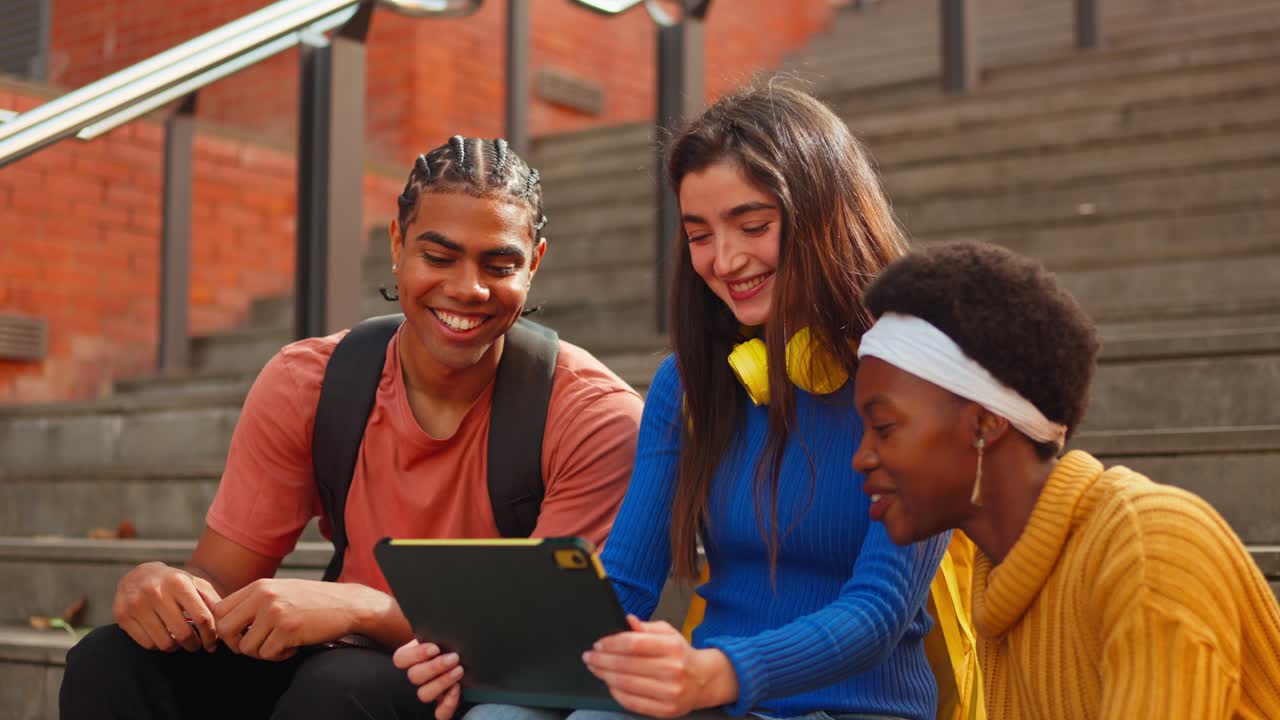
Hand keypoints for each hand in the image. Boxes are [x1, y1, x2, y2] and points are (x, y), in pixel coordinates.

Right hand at [113, 561, 221, 652]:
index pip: (202, 617)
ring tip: (181, 642)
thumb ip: (212, 601)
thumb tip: (226, 621)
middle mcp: (156, 592)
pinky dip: (159, 646)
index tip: (213, 644)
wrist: (137, 575)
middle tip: (197, 646)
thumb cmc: (173, 583)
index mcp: (179, 583)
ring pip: (165, 642)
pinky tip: (164, 638)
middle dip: (194, 644)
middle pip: (183, 633)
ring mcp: (136, 604)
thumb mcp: (194, 584)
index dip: (211, 635)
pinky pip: (147, 644)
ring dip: (177, 647)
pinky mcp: (122, 616)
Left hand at [213, 578, 379, 660]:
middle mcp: (264, 597)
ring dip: (262, 652)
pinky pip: (268, 655)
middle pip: (225, 630)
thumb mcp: (280, 590)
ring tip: (281, 643)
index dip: (225, 628)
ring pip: (247, 647)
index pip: (220, 610)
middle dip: (236, 644)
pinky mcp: (288, 630)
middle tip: (254, 645)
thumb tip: (225, 623)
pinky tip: (294, 645)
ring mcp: (276, 613)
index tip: (240, 635)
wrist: (347, 604)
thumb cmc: (313, 600)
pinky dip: (280, 655)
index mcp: (259, 586)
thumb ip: (254, 601)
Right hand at [393, 638, 463, 719]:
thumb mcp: (441, 634)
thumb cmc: (451, 643)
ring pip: (424, 694)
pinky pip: (440, 713)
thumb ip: (436, 632)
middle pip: (414, 677)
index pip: (401, 659)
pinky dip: (448, 703)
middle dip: (436, 667)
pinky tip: (458, 689)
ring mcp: (428, 691)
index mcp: (412, 657)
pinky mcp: (441, 705)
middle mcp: (417, 676)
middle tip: (454, 657)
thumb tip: (441, 623)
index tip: (435, 648)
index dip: (416, 654)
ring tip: (459, 670)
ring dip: (442, 682)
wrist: (467, 656)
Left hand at [584, 615, 738, 717]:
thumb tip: (627, 620)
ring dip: (604, 675)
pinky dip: (616, 692)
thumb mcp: (668, 633)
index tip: (598, 644)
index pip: (633, 644)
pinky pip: (631, 702)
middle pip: (625, 665)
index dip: (611, 644)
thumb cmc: (681, 654)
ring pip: (625, 684)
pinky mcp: (664, 710)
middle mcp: (672, 670)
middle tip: (589, 656)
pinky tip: (610, 683)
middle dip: (601, 660)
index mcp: (672, 647)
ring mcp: (669, 693)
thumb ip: (646, 627)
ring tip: (596, 668)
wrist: (704, 680)